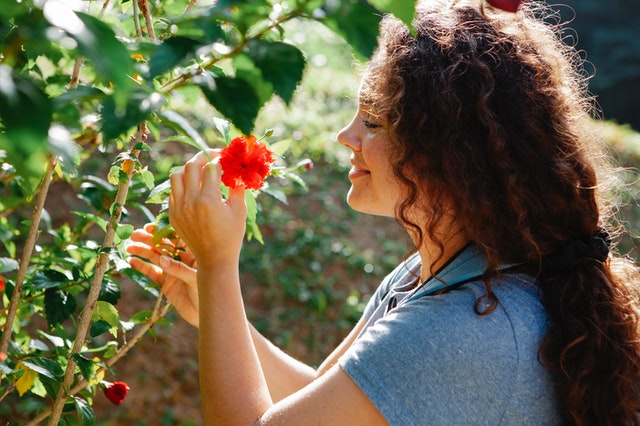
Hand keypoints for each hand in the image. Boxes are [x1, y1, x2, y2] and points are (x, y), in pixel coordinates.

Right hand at [126, 223, 199, 326]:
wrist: (205, 313)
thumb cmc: (209, 292)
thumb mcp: (196, 278)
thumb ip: (179, 269)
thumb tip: (161, 260)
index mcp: (193, 251)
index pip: (176, 236)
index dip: (162, 231)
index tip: (149, 228)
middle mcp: (181, 258)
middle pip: (163, 244)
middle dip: (148, 239)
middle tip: (134, 235)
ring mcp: (172, 269)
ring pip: (155, 256)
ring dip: (142, 250)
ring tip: (129, 247)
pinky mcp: (165, 282)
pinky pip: (151, 272)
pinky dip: (141, 266)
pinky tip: (132, 261)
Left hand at [168, 151, 246, 268]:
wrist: (214, 259)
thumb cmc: (231, 236)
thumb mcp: (239, 210)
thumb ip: (237, 188)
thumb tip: (237, 171)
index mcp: (208, 200)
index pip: (211, 167)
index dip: (219, 158)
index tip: (226, 157)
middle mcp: (190, 201)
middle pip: (191, 166)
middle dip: (202, 157)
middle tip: (212, 156)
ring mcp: (178, 208)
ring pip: (176, 175)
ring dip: (188, 169)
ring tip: (199, 170)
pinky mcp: (172, 214)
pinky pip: (173, 191)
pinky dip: (182, 185)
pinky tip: (193, 187)